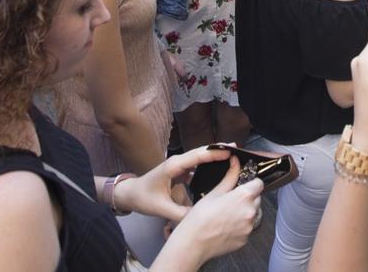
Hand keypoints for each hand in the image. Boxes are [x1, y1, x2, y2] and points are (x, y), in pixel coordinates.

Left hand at [119, 146, 235, 222]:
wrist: (130, 194)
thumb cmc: (143, 198)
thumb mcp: (161, 208)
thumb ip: (180, 214)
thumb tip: (200, 218)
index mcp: (173, 166)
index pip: (196, 156)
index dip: (213, 154)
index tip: (229, 152)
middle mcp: (177, 162)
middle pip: (201, 152)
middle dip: (218, 149)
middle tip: (237, 149)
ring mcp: (179, 166)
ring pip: (200, 157)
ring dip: (215, 156)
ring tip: (232, 156)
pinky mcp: (180, 172)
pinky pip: (197, 165)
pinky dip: (208, 164)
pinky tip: (219, 169)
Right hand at [162, 157, 262, 264]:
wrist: (194, 243)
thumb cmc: (200, 218)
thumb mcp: (215, 192)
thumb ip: (230, 176)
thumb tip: (236, 162)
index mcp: (244, 197)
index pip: (259, 183)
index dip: (251, 182)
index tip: (244, 184)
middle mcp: (250, 212)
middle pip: (257, 199)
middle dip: (247, 198)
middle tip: (231, 200)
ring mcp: (249, 227)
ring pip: (253, 214)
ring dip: (244, 212)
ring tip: (226, 215)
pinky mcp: (245, 239)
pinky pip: (247, 228)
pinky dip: (240, 226)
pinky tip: (226, 225)